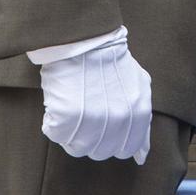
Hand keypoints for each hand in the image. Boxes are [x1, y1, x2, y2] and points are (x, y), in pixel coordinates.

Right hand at [39, 28, 153, 163]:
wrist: (85, 37)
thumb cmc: (111, 60)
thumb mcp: (139, 86)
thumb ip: (142, 123)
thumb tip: (141, 156)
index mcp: (138, 114)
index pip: (126, 149)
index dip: (113, 141)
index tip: (104, 127)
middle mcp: (118, 120)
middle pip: (100, 151)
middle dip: (92, 137)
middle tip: (85, 114)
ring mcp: (92, 120)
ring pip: (77, 147)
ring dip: (71, 132)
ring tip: (72, 107)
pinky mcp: (66, 116)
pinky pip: (55, 134)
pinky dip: (53, 122)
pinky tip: (59, 103)